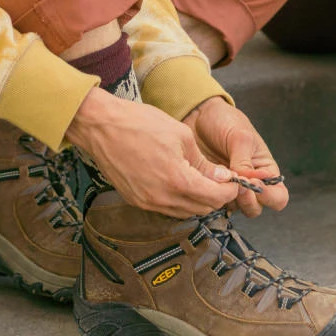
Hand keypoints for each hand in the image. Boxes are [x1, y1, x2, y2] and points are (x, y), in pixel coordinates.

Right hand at [65, 88, 238, 217]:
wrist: (101, 126)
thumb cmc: (139, 123)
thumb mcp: (180, 136)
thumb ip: (203, 162)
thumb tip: (221, 177)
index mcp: (178, 181)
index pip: (215, 198)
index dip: (229, 191)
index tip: (234, 181)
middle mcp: (162, 199)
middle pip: (201, 209)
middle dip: (216, 196)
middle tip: (220, 179)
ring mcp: (147, 202)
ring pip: (184, 212)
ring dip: (197, 200)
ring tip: (201, 179)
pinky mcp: (135, 200)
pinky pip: (166, 207)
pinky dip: (178, 200)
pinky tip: (179, 181)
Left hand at [183, 97, 288, 218]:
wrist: (199, 116)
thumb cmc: (226, 122)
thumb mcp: (240, 137)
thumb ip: (244, 161)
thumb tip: (246, 182)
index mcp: (265, 171)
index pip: (278, 196)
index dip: (269, 196)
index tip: (255, 182)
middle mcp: (251, 184)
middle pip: (257, 208)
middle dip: (249, 201)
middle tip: (238, 186)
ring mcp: (231, 188)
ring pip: (237, 209)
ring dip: (231, 200)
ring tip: (222, 182)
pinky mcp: (213, 188)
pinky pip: (216, 203)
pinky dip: (214, 198)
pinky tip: (208, 185)